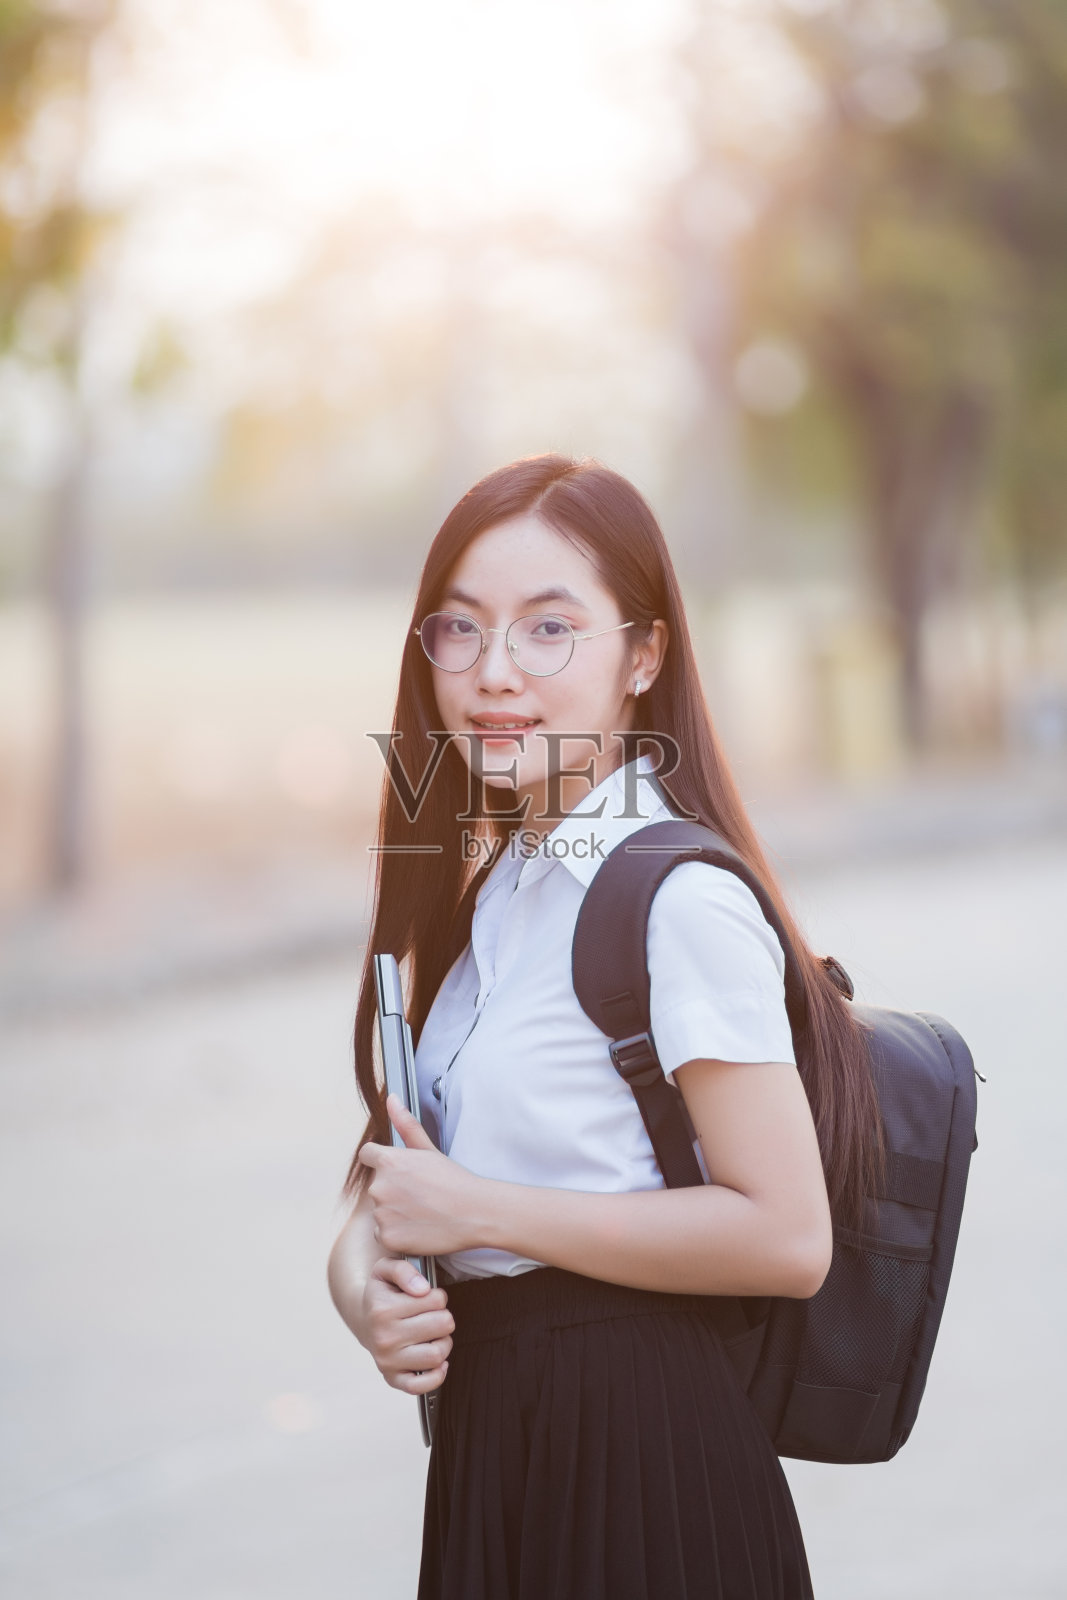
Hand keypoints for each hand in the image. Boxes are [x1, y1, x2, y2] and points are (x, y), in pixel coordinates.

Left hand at [358, 1094, 487, 1257]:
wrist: (474, 1213)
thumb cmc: (455, 1181)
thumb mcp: (429, 1149)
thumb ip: (405, 1124)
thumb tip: (392, 1099)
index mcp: (388, 1161)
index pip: (367, 1155)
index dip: (381, 1161)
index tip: (398, 1172)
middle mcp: (379, 1186)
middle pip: (377, 1186)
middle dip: (393, 1190)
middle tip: (421, 1195)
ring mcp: (382, 1213)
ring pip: (380, 1212)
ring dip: (395, 1213)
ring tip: (423, 1212)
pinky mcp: (388, 1237)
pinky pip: (385, 1234)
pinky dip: (398, 1234)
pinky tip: (419, 1228)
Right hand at [359, 1254, 453, 1394]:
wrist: (364, 1318)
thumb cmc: (382, 1293)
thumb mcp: (386, 1269)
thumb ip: (404, 1269)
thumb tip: (422, 1289)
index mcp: (383, 1309)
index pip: (437, 1300)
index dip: (438, 1296)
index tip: (428, 1297)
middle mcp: (383, 1337)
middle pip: (443, 1326)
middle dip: (444, 1317)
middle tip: (433, 1315)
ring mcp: (387, 1361)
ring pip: (437, 1355)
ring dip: (444, 1343)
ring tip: (434, 1335)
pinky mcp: (392, 1378)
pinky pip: (420, 1387)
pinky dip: (436, 1375)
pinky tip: (437, 1361)